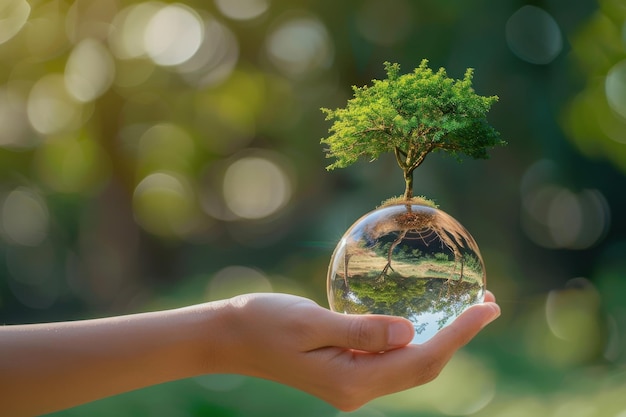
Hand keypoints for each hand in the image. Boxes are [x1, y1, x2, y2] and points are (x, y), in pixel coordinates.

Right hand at [213, 292, 499, 410]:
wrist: (229, 338)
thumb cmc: (263, 322)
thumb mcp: (310, 322)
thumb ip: (361, 331)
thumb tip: (410, 333)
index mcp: (351, 380)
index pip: (421, 359)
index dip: (460, 334)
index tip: (489, 307)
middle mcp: (357, 390)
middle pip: (424, 367)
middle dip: (460, 337)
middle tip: (488, 303)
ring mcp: (352, 385)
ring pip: (411, 366)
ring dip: (442, 339)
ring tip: (468, 310)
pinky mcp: (346, 373)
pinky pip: (393, 361)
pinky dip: (417, 341)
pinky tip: (426, 321)